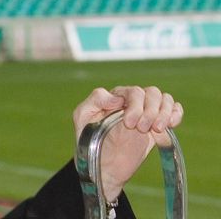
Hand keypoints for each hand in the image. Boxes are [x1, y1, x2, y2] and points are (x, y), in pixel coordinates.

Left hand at [72, 86, 182, 201]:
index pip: (133, 91)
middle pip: (152, 93)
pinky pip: (174, 110)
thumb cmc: (88, 140)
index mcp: (115, 97)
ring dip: (164, 113)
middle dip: (150, 111)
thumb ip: (95, 100)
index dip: (135, 106)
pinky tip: (170, 125)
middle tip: (141, 129)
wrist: (104, 166)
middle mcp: (132, 102)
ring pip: (164, 99)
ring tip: (156, 129)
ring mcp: (146, 113)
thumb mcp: (82, 116)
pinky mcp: (157, 126)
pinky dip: (176, 114)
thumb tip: (118, 97)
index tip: (129, 124)